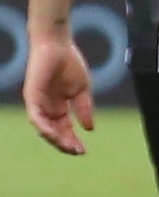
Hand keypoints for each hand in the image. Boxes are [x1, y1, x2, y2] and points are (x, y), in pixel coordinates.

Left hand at [23, 32, 93, 154]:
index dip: (73, 140)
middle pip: (54, 132)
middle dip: (65, 143)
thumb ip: (85, 108)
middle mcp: (46, 107)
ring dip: (55, 139)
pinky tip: (54, 135)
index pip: (64, 128)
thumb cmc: (69, 63)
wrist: (57, 44)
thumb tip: (90, 129)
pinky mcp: (31, 96)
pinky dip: (44, 127)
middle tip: (78, 152)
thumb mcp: (82, 90)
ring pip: (43, 128)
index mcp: (58, 106)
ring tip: (68, 147)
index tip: (84, 151)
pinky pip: (36, 117)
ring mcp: (38, 103)